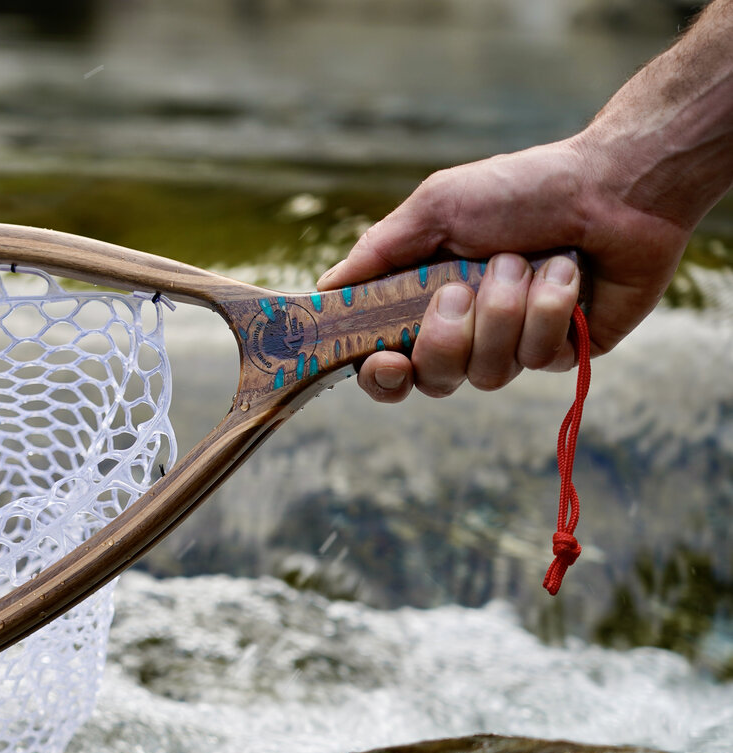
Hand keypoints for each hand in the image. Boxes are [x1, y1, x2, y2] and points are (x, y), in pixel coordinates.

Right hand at [316, 137, 694, 401]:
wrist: (615, 185)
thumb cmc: (523, 188)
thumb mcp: (437, 206)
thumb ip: (378, 251)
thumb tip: (325, 287)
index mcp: (428, 302)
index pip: (390, 365)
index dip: (381, 377)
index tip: (384, 359)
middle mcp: (469, 332)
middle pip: (434, 380)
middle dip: (445, 337)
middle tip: (460, 289)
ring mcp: (517, 346)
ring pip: (487, 374)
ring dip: (504, 310)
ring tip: (526, 260)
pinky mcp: (564, 352)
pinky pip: (537, 358)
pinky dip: (548, 308)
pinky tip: (566, 272)